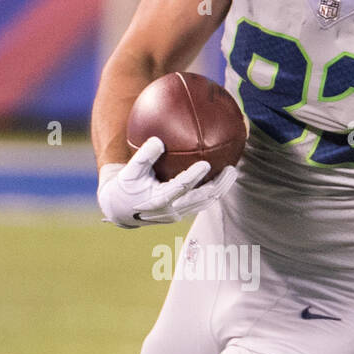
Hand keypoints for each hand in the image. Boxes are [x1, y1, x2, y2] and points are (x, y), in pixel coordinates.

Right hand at [97, 136, 236, 227]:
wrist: (121, 210)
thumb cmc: (125, 186)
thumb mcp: (129, 171)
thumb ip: (144, 156)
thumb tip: (158, 140)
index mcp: (158, 199)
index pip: (180, 188)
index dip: (194, 176)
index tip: (206, 163)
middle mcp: (172, 209)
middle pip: (201, 199)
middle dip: (218, 185)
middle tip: (231, 168)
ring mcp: (178, 213)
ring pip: (205, 202)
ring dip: (220, 188)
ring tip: (232, 172)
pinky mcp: (182, 213)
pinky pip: (201, 201)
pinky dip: (212, 190)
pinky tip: (221, 176)